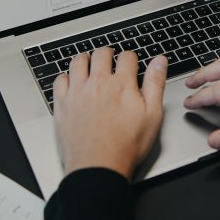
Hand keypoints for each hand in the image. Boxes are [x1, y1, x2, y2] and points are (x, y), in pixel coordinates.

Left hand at [53, 48, 167, 179]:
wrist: (98, 166)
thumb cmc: (126, 146)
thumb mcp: (152, 115)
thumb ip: (155, 84)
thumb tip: (160, 61)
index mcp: (122, 84)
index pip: (127, 57)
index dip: (131, 57)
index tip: (130, 61)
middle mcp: (98, 83)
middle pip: (101, 54)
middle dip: (108, 53)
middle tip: (109, 57)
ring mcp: (77, 92)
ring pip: (78, 62)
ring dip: (86, 59)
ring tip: (90, 63)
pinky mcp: (62, 104)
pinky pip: (60, 80)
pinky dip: (66, 76)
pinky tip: (72, 81)